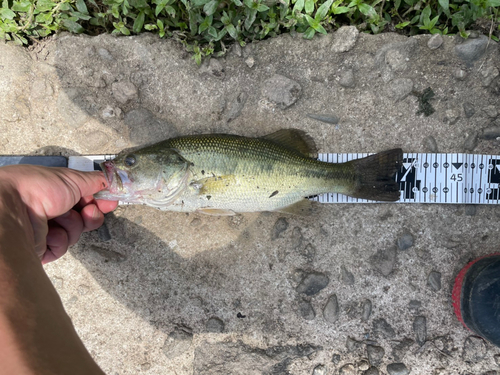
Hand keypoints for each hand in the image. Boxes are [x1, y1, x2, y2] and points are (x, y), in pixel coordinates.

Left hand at [0, 165, 116, 263]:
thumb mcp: (72, 179)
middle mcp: (51, 210)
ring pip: (75, 233)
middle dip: (90, 215)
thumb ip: (95, 181)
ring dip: (72, 225)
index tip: (111, 202)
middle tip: (88, 211)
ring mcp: (46, 229)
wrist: (12, 209)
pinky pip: (62, 247)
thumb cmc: (36, 188)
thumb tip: (110, 180)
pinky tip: (48, 232)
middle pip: (84, 218)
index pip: (85, 198)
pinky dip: (59, 239)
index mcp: (56, 191)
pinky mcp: (41, 248)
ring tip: (59, 218)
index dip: (100, 201)